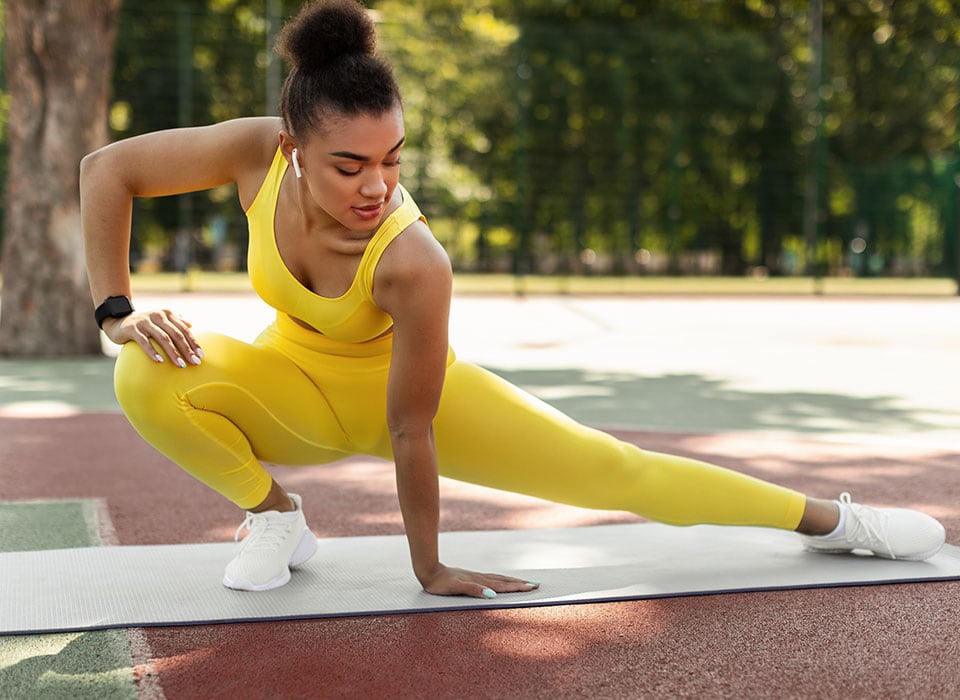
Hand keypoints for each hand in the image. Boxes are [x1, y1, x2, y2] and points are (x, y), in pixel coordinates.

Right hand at [102, 309, 203, 367]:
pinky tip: (160, 361)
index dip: (193, 342)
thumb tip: (190, 324)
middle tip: (195, 362)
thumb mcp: (160, 320)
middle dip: (187, 349)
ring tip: (181, 365)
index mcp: (167, 314)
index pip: (184, 329)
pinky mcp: (132, 329)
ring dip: (173, 353)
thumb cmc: (144, 324)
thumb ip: (174, 321)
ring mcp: (145, 322)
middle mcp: (157, 316)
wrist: (118, 320)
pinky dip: (152, 351)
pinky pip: (144, 341)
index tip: (201, 355)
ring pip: (163, 338)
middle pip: (176, 334)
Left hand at [419, 563, 539, 598]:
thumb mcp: (456, 588)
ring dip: (513, 581)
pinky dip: (502, 580)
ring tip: (524, 582)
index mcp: (480, 582)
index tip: (533, 587)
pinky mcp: (472, 576)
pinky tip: (502, 582)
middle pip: (505, 580)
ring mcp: (477, 576)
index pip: (503, 586)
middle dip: (520, 583)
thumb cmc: (441, 583)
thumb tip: (492, 595)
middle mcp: (481, 578)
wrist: (429, 571)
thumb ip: (474, 590)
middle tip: (536, 585)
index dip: (518, 587)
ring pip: (500, 578)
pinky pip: (492, 578)